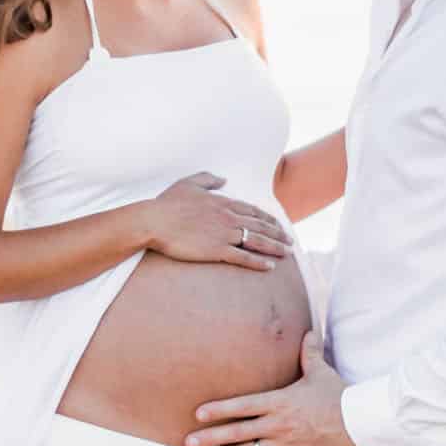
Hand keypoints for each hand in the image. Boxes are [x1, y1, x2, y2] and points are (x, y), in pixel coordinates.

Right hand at [144, 173, 291, 270]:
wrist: (155, 221)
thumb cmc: (167, 204)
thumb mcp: (188, 183)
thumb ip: (208, 179)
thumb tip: (223, 178)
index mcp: (223, 202)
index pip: (252, 211)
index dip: (268, 219)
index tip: (279, 225)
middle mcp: (228, 217)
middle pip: (260, 226)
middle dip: (278, 234)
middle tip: (291, 242)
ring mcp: (224, 234)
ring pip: (257, 241)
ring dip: (275, 247)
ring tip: (287, 253)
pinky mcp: (217, 250)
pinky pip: (243, 257)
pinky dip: (258, 262)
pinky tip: (270, 266)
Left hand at [185, 333, 361, 445]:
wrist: (362, 425)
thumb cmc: (340, 396)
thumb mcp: (321, 372)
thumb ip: (309, 354)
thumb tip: (308, 332)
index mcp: (280, 401)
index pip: (242, 406)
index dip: (218, 410)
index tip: (198, 414)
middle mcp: (278, 424)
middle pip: (238, 432)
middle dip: (211, 438)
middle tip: (188, 442)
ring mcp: (285, 444)